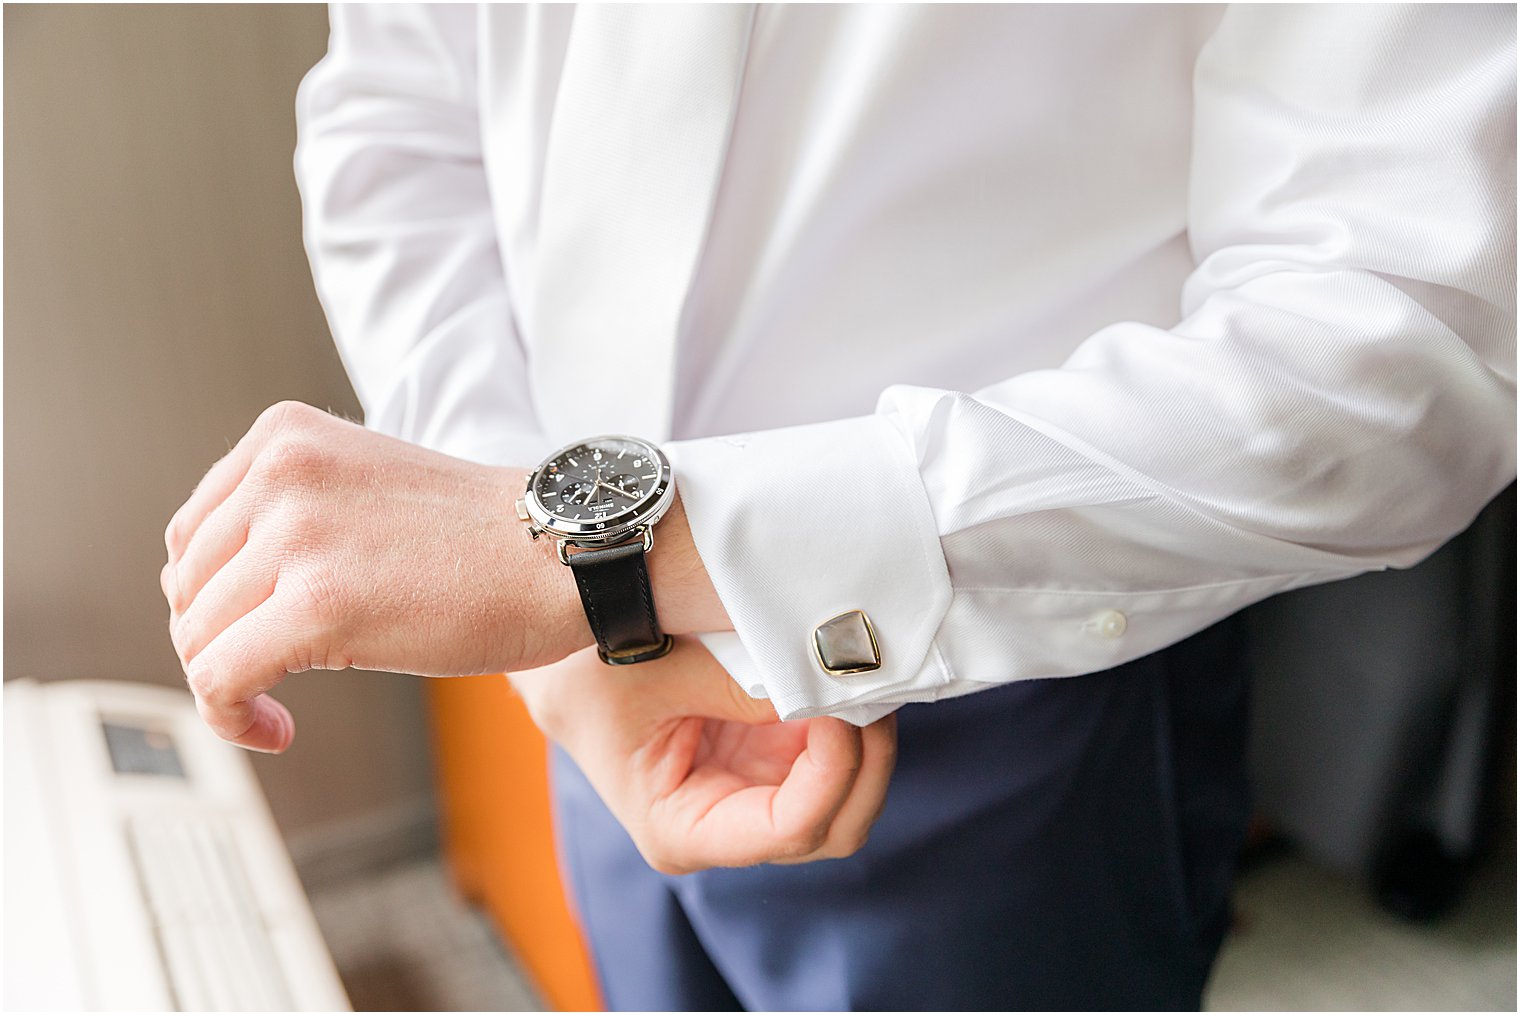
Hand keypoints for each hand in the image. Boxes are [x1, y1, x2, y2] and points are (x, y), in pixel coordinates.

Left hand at [161, 401, 586, 751]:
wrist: (568, 555)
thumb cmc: (488, 539)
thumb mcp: (365, 488)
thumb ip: (287, 517)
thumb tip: (193, 588)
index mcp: (285, 436)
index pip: (195, 534)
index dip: (215, 601)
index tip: (258, 637)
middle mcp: (280, 472)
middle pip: (189, 589)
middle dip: (223, 644)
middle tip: (274, 677)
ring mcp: (297, 534)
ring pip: (198, 638)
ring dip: (231, 687)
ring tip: (277, 705)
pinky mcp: (316, 604)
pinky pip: (221, 679)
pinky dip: (234, 719)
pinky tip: (277, 728)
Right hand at [514, 638, 896, 873]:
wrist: (563, 660)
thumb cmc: (590, 675)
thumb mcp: (661, 672)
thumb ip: (741, 688)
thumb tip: (825, 685)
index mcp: (683, 830)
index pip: (788, 830)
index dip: (831, 774)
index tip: (839, 710)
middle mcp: (725, 826)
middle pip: (832, 827)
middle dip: (863, 763)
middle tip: (865, 688)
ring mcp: (752, 795)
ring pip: (844, 799)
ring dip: (864, 742)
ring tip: (859, 676)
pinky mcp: (767, 760)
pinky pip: (830, 759)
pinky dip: (849, 723)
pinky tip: (846, 678)